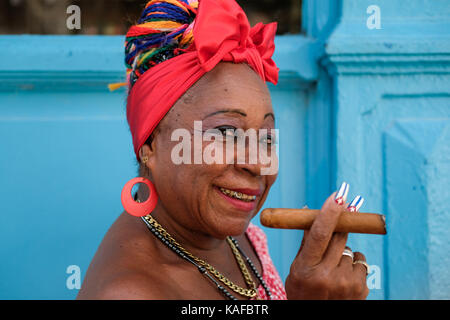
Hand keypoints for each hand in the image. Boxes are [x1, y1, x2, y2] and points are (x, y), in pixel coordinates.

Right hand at [285, 183, 368, 299]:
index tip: (339, 195)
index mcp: (305, 269)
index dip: (329, 213)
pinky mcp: (361, 288)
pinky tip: (343, 276)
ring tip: (332, 267)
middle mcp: (326, 275)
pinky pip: (360, 261)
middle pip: (339, 236)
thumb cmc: (303, 291)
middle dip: (340, 222)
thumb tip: (308, 211)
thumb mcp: (296, 269)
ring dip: (343, 251)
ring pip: (350, 249)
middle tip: (346, 207)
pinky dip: (353, 264)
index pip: (319, 234)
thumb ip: (305, 243)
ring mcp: (345, 283)